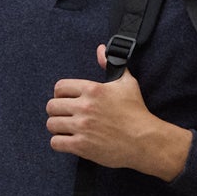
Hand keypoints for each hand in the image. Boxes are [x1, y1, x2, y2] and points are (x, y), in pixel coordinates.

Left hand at [46, 44, 192, 178]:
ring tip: (67, 129)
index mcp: (93, 89)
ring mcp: (82, 127)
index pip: (59, 87)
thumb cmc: (136, 111)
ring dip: (57, 127)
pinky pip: (56, 142)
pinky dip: (59, 142)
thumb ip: (111, 64)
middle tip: (65, 116)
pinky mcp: (82, 146)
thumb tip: (101, 49)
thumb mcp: (126, 82)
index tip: (66, 100)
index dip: (60, 94)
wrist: (145, 140)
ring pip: (51, 124)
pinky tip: (68, 142)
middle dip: (57, 111)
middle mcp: (85, 107)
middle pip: (52, 106)